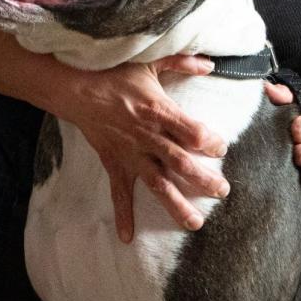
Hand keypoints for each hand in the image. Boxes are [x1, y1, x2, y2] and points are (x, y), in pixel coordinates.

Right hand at [65, 55, 229, 242]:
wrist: (78, 89)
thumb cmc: (116, 75)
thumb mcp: (150, 63)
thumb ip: (181, 63)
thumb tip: (210, 64)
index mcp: (158, 111)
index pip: (190, 131)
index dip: (209, 141)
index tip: (221, 148)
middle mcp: (147, 137)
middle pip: (180, 163)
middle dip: (203, 179)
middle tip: (222, 191)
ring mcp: (131, 154)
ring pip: (157, 183)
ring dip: (176, 204)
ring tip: (195, 223)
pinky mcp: (115, 164)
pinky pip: (119, 193)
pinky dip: (122, 215)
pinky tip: (127, 238)